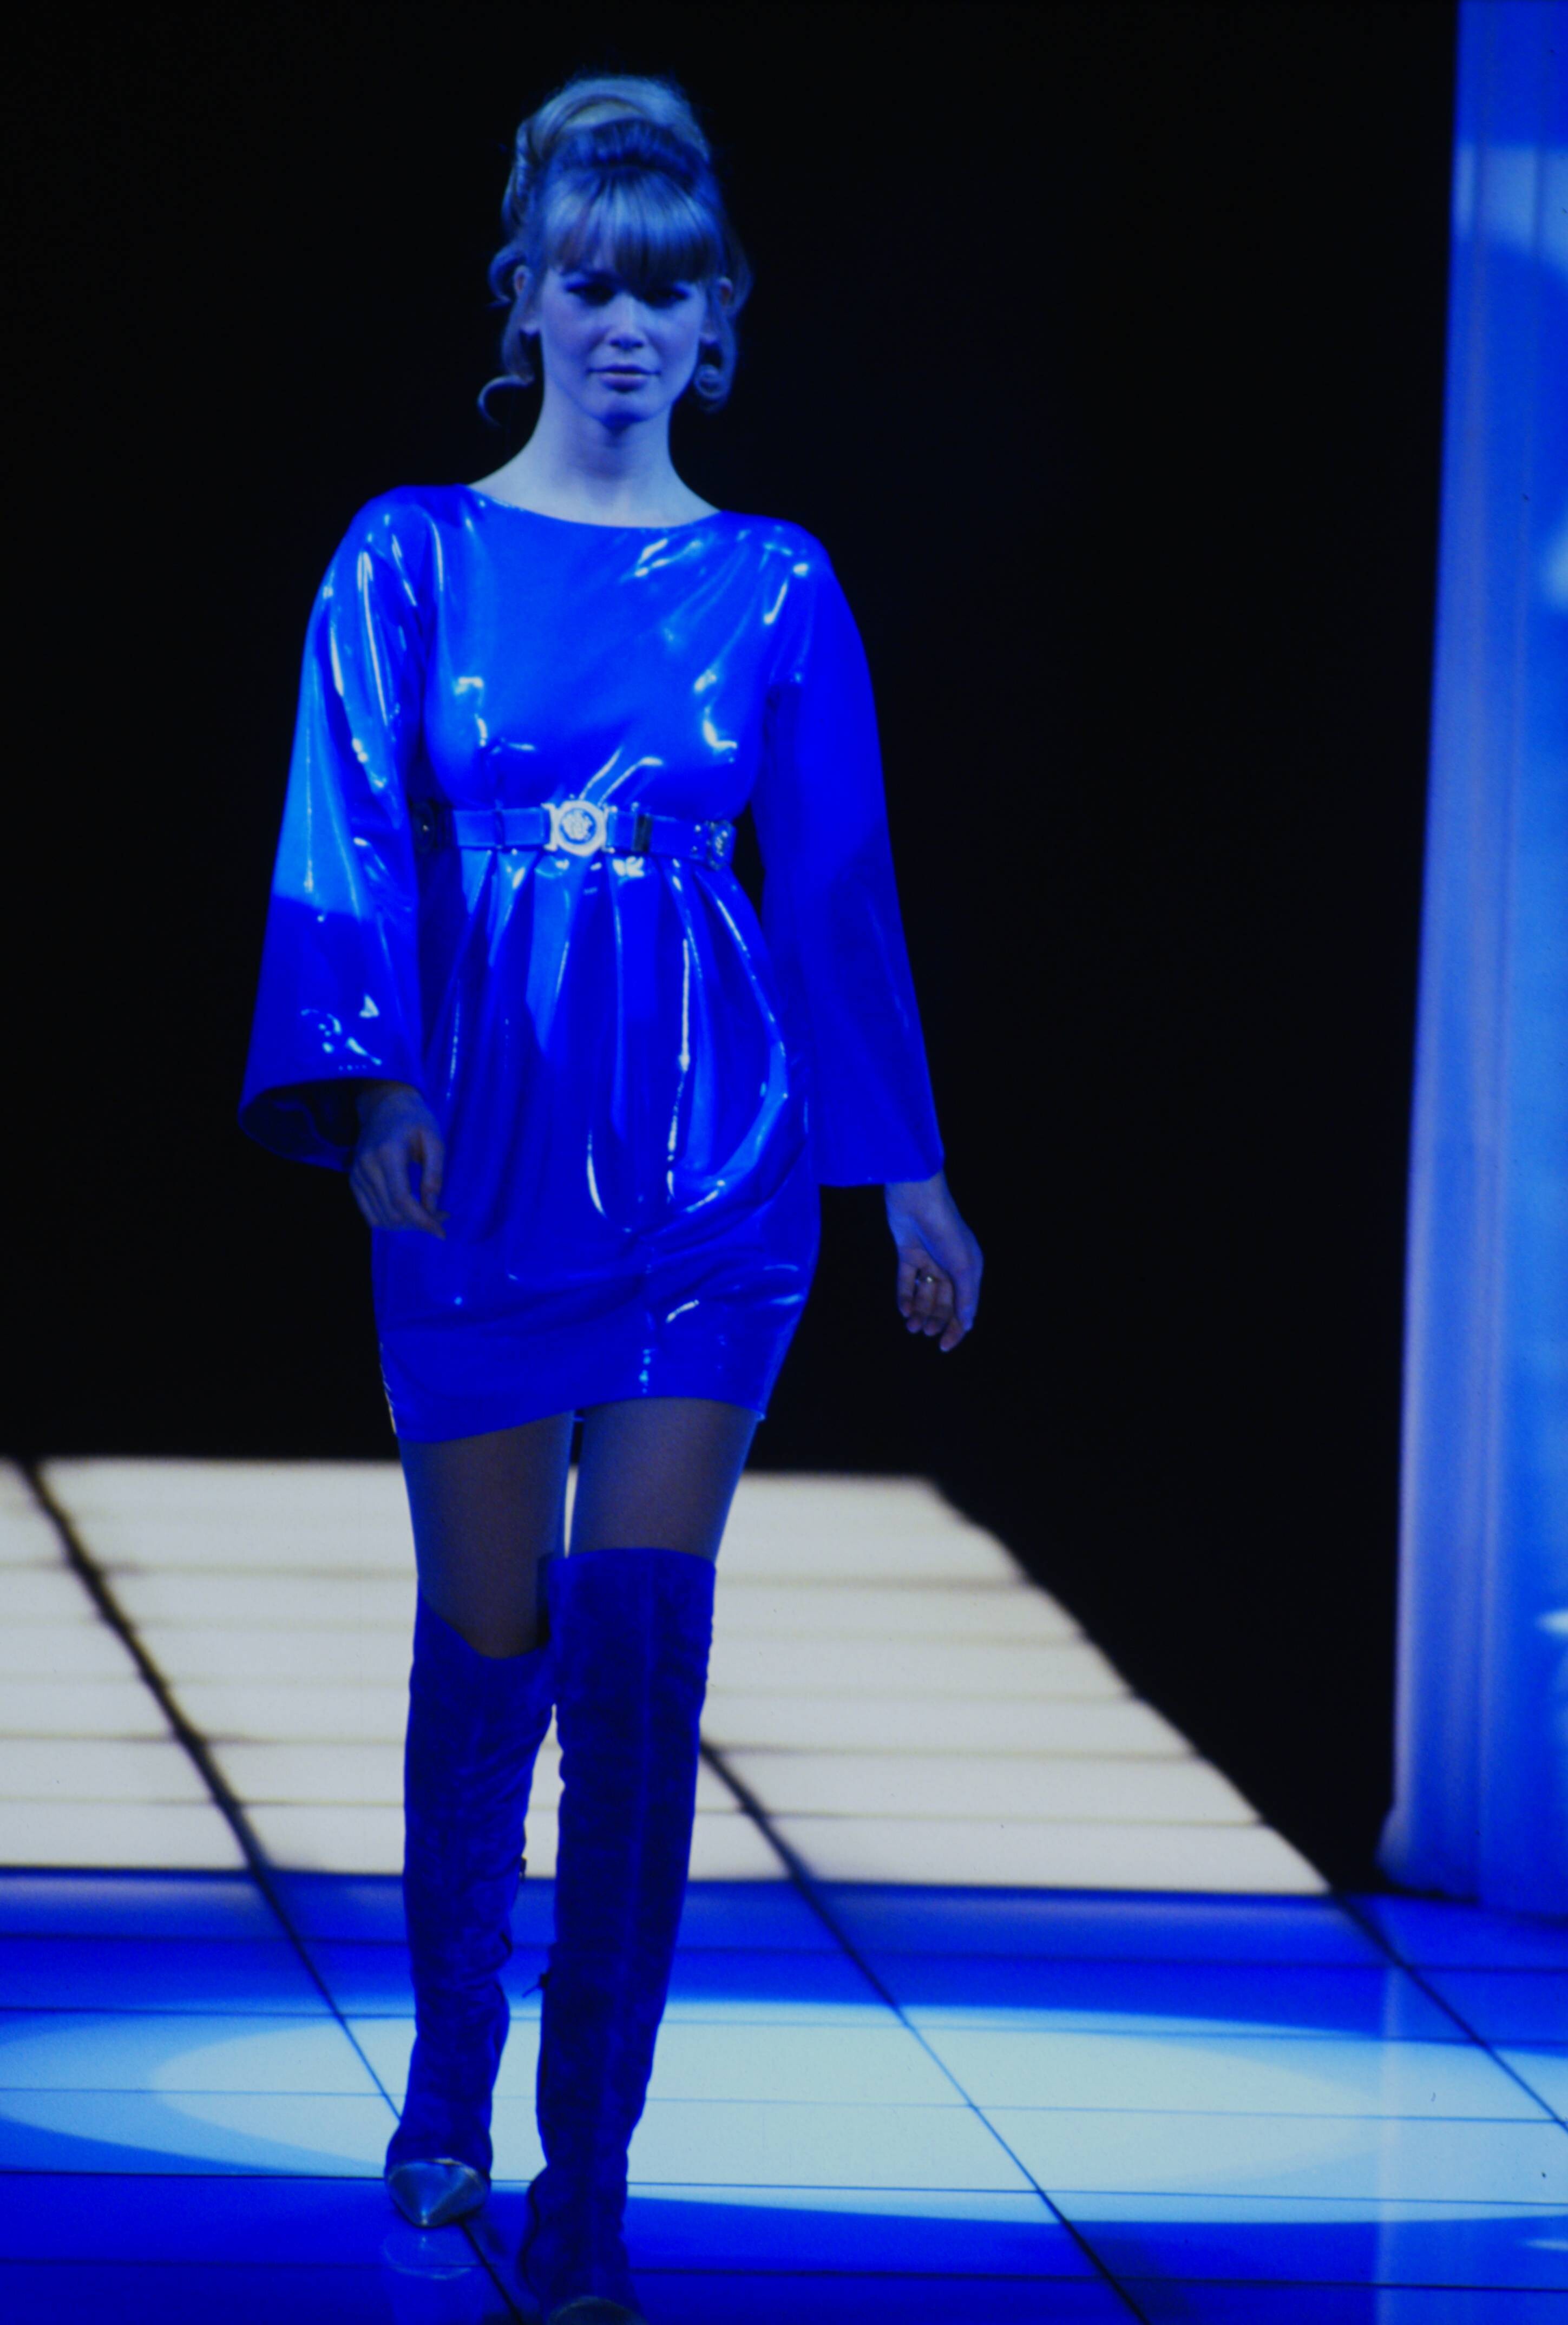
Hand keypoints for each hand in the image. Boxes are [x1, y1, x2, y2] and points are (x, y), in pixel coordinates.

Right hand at [349, 1082, 447, 1236]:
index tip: (441, 1233)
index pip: (401, 1199)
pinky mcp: (353, 1181)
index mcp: (388, 1153)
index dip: (421, 1220)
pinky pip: (369, 1214)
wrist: (384, 1105)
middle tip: (442, 1217)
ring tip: (428, 1215)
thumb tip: (432, 1207)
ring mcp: (357, 1175)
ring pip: (380, 1218)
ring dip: (406, 1225)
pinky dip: (390, 1221)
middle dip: (419, 1223)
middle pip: (391, 1212)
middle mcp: (367, 1166)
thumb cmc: (416, 1120)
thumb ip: (435, 1174)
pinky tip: (409, 1214)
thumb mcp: (435, 1140)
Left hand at [884, 1169, 982, 1352]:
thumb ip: (966, 1296)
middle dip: (934, 1319)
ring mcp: (929, 1259)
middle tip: (922, 1332)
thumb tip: (968, 1323)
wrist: (917, 1199)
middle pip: (944, 1302)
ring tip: (910, 1326)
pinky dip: (905, 1296)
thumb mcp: (962, 1265)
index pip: (964, 1306)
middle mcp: (950, 1266)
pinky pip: (906, 1281)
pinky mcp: (908, 1254)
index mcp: (969, 1269)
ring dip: (918, 1311)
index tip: (943, 1346)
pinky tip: (903, 1309)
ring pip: (924, 1294)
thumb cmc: (945, 1231)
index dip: (956, 1328)